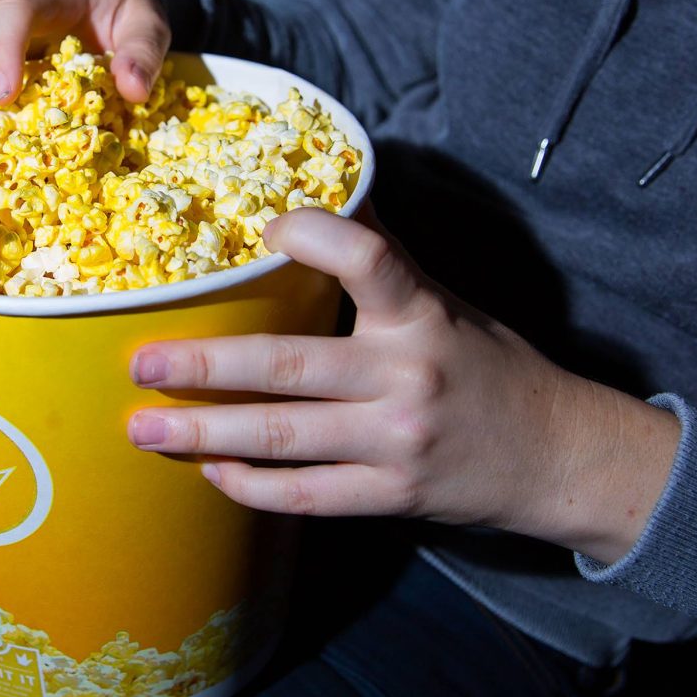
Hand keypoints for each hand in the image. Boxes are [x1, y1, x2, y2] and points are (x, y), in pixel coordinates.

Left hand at [127, 207, 680, 562]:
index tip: (263, 227)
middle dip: (204, 367)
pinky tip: (211, 472)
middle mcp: (407, 376)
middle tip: (140, 365)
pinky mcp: (391, 497)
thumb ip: (387, 263)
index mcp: (422, 316)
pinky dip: (252, 485)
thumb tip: (331, 199)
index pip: (370, 260)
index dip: (314, 236)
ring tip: (144, 430)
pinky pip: (306, 496)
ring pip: (283, 438)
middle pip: (289, 367)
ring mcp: (396, 442)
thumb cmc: (488, 367)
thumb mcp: (448, 302)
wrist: (556, 456)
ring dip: (204, 434)